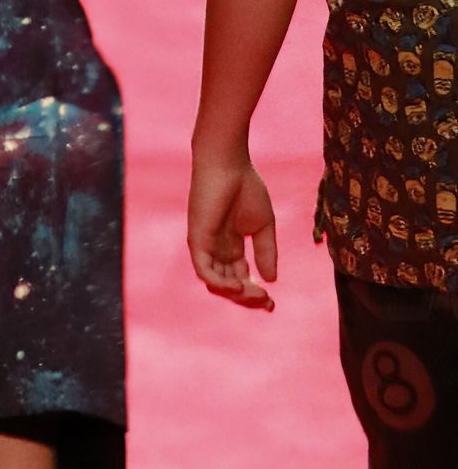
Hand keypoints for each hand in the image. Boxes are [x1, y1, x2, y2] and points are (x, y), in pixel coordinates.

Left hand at [187, 142, 278, 308]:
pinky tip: (237, 286)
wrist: (230, 165)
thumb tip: (271, 280)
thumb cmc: (246, 188)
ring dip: (235, 293)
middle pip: (229, 285)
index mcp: (231, 248)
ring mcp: (205, 247)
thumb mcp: (263, 226)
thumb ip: (267, 252)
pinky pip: (204, 269)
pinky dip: (219, 281)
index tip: (272, 303)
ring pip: (216, 282)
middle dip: (247, 297)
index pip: (241, 278)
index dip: (255, 293)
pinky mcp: (197, 240)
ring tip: (255, 294)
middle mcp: (216, 251)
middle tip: (266, 302)